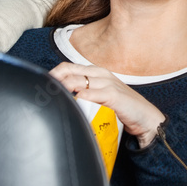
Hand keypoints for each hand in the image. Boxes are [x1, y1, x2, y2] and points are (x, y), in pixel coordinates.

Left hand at [49, 62, 165, 146]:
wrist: (146, 118)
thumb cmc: (122, 108)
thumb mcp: (100, 96)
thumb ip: (84, 93)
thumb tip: (62, 98)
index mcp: (96, 72)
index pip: (67, 67)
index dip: (52, 74)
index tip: (41, 86)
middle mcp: (100, 74)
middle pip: (69, 71)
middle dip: (52, 80)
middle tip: (40, 91)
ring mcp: (108, 83)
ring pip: (78, 81)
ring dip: (62, 88)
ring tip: (50, 96)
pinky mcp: (114, 96)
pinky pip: (93, 93)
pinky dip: (81, 97)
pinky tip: (73, 101)